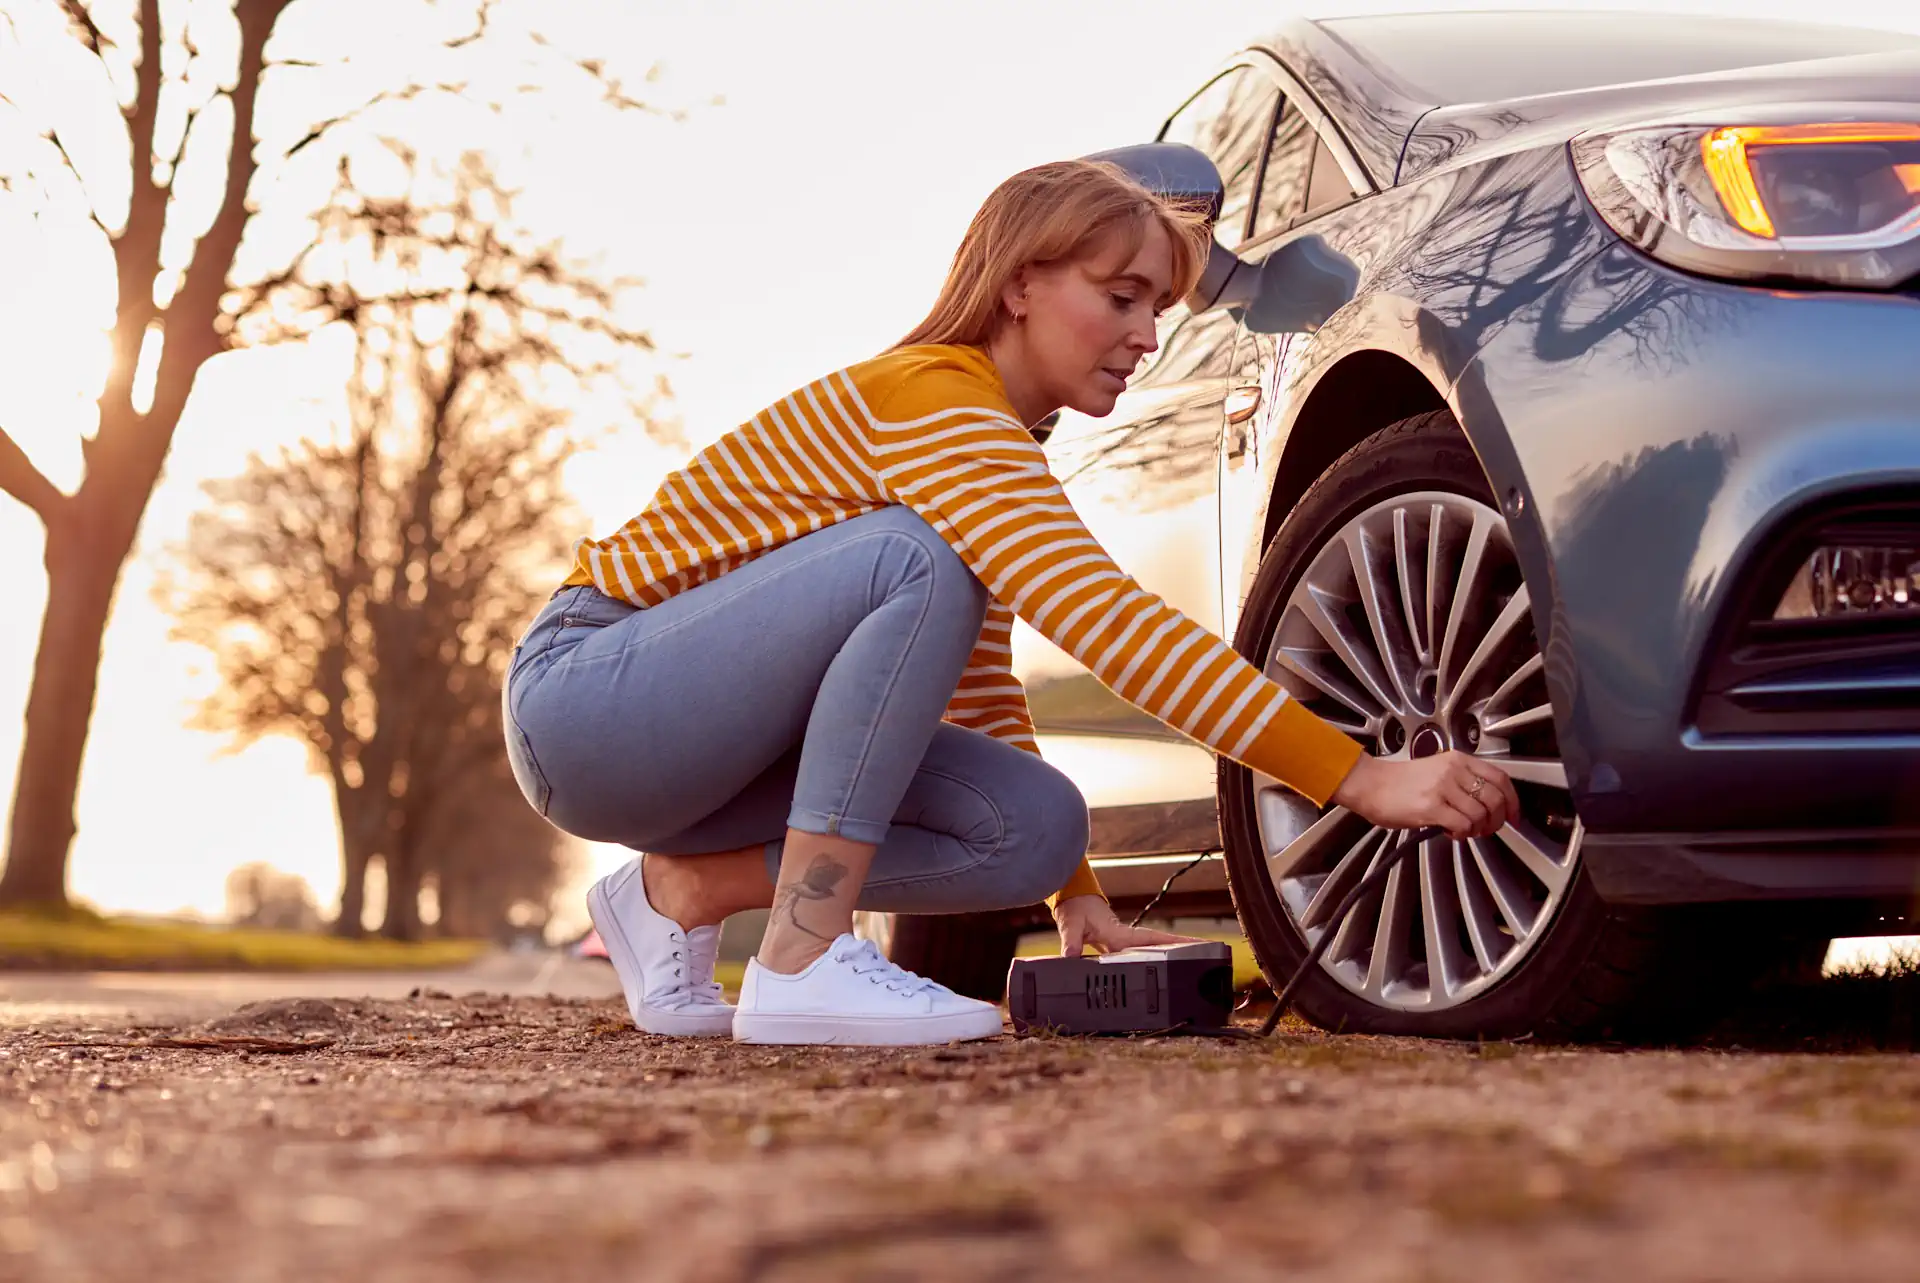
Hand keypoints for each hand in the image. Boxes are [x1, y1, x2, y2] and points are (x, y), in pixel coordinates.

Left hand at [1053, 895, 1204, 956]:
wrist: (1071, 895)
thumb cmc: (1074, 906)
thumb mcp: (1070, 924)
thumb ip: (1071, 941)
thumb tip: (1070, 957)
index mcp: (1119, 933)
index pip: (1151, 939)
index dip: (1173, 943)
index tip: (1194, 945)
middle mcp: (1125, 936)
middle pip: (1158, 944)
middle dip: (1181, 949)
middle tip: (1205, 955)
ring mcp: (1123, 939)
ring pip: (1151, 948)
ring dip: (1170, 952)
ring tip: (1191, 962)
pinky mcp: (1117, 942)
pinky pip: (1138, 951)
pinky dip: (1152, 956)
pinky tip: (1158, 965)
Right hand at [1329, 751, 1520, 839]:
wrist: (1369, 784)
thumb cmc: (1397, 782)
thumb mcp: (1436, 771)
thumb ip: (1461, 782)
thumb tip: (1485, 806)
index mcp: (1457, 760)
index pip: (1500, 778)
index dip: (1513, 801)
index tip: (1513, 816)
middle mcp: (1453, 771)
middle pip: (1495, 799)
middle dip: (1497, 821)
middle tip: (1487, 830)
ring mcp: (1442, 788)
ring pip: (1480, 814)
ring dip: (1477, 829)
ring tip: (1463, 831)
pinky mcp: (1431, 807)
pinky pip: (1463, 825)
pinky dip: (1462, 834)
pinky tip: (1451, 832)